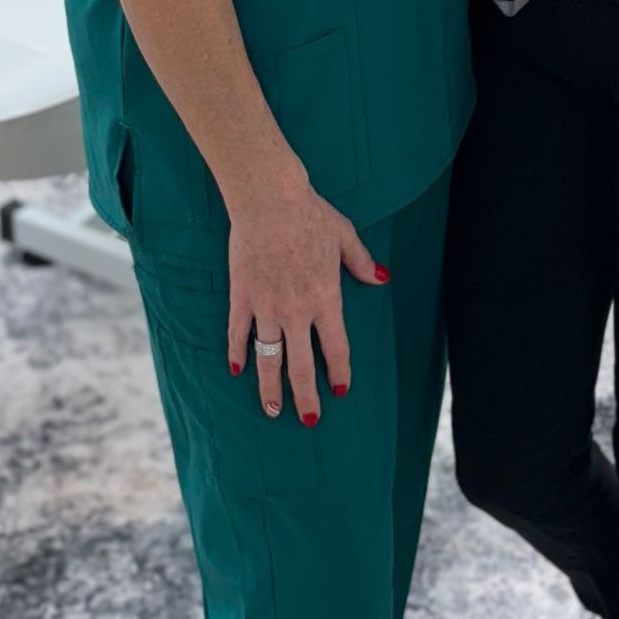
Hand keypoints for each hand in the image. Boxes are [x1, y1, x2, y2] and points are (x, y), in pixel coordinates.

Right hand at [225, 165, 387, 423]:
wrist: (269, 199)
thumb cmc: (310, 214)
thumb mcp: (344, 236)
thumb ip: (361, 262)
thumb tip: (381, 278)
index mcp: (325, 299)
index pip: (336, 347)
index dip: (339, 371)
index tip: (340, 390)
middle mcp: (296, 311)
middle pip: (300, 365)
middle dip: (305, 397)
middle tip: (309, 420)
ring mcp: (266, 306)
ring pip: (268, 357)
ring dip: (269, 386)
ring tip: (271, 410)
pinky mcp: (242, 296)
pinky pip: (238, 332)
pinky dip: (237, 352)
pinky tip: (236, 369)